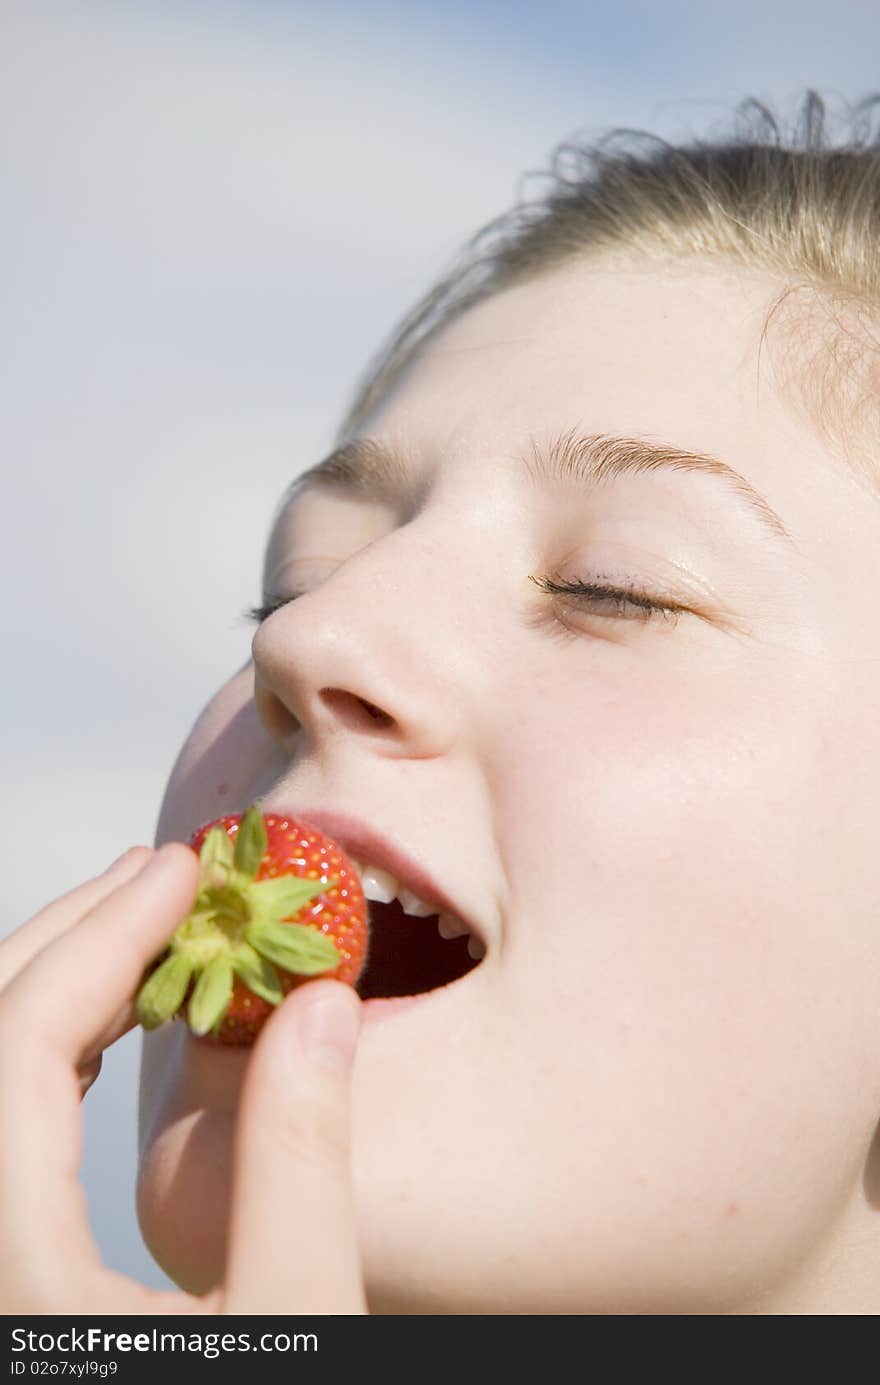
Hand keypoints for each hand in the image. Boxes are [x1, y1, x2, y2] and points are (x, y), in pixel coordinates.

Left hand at [0, 845, 365, 1313]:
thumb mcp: (292, 1316)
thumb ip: (298, 1163)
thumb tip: (319, 1006)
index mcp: (13, 1266)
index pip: (20, 1046)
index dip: (101, 936)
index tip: (184, 871)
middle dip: (72, 937)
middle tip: (164, 875)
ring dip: (63, 983)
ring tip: (154, 927)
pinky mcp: (8, 1271)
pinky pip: (3, 1115)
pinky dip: (52, 1046)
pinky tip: (122, 1021)